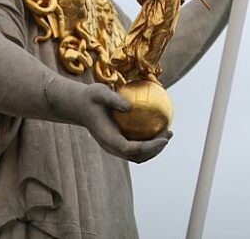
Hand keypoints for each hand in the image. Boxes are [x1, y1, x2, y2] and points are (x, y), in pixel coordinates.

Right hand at [55, 82, 171, 163]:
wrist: (80, 105)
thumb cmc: (90, 97)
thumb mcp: (99, 92)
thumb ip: (113, 99)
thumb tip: (129, 106)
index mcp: (108, 139)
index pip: (132, 149)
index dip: (149, 147)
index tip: (163, 138)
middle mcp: (113, 147)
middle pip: (138, 156)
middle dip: (156, 149)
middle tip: (169, 134)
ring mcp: (116, 146)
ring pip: (139, 155)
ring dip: (155, 148)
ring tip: (168, 133)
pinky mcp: (119, 141)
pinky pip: (137, 146)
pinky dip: (150, 141)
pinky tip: (159, 127)